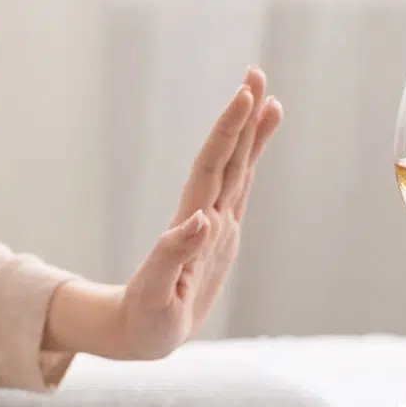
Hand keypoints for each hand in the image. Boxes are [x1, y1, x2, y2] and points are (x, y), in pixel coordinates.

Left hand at [117, 66, 282, 358]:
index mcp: (192, 226)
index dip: (230, 131)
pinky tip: (256, 152)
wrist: (137, 333)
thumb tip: (201, 219)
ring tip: (268, 100)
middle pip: (227, 158)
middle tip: (256, 73)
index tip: (245, 96)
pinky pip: (239, 194)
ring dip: (250, 136)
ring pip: (236, 171)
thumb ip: (173, 256)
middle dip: (242, 117)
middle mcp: (205, 218)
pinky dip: (250, 168)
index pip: (213, 167)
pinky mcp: (220, 240)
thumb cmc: (144, 320)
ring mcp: (214, 227)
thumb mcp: (156, 295)